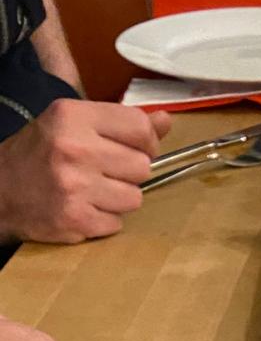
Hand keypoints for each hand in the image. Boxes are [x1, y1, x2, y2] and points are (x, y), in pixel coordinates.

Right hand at [0, 101, 171, 244]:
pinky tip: (85, 207)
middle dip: (130, 173)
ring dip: (120, 198)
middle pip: (142, 166)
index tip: (138, 148)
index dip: (148, 141)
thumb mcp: (73, 124)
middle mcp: (75, 148)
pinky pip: (118, 223)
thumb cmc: (42, 153)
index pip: (139, 127)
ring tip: (94, 191)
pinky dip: (105, 220)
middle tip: (105, 172)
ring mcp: (76, 186)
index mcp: (73, 117)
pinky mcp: (77, 219)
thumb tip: (165, 121)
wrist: (1, 189)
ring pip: (134, 198)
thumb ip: (121, 122)